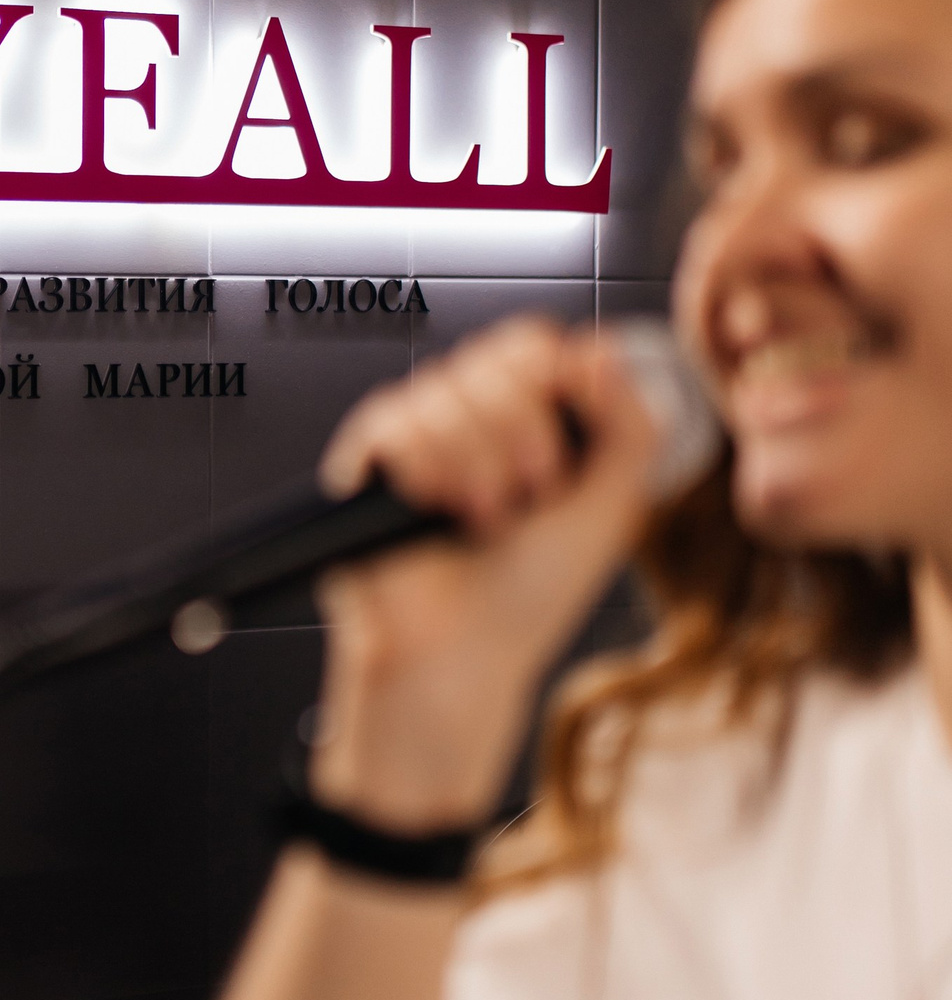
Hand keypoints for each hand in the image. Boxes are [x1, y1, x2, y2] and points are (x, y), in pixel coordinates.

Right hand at [310, 319, 663, 830]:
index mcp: (533, 423)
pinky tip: (438, 511)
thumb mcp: (612, 507)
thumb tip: (601, 349)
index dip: (556, 379)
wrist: (462, 654)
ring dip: (477, 461)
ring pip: (448, 386)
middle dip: (524, 427)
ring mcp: (420, 434)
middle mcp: (475, 419)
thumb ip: (631, 423)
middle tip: (532, 492)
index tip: (567, 447)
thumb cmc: (532, 594)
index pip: (537, 345)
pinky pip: (395, 418)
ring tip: (483, 519)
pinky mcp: (369, 459)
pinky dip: (426, 468)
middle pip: (498, 355)